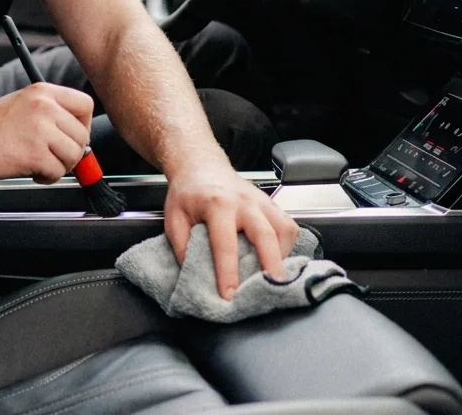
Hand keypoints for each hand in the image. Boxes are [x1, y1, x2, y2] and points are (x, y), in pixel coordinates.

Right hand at [0, 83, 92, 182]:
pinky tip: (31, 171)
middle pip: (82, 135)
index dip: (82, 126)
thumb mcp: (23, 106)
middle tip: (52, 157)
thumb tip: (79, 137)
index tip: (72, 137)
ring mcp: (40, 128)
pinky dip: (47, 177)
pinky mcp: (34, 153)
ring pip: (74, 155)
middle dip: (71, 152)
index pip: (85, 105)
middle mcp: (45, 106)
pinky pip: (58, 172)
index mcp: (43, 92)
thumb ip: (51, 114)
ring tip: (39, 164)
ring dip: (60, 166)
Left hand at [163, 156, 298, 298]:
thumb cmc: (188, 193)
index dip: (228, 272)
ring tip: (275, 278)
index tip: (229, 295)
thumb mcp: (173, 218)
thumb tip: (195, 277)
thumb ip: (182, 247)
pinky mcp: (271, 203)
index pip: (225, 243)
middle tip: (273, 291)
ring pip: (283, 229)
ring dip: (282, 256)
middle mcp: (243, 201)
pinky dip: (287, 245)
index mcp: (217, 204)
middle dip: (271, 265)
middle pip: (265, 234)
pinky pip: (287, 225)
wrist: (201, 165)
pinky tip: (276, 258)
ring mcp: (261, 201)